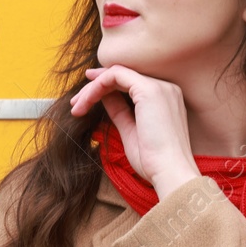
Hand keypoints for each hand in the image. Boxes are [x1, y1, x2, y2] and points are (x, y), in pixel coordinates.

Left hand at [69, 64, 197, 194]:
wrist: (169, 172)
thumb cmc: (153, 161)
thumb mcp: (131, 132)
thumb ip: (120, 112)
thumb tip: (105, 99)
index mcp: (165, 98)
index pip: (129, 83)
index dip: (104, 88)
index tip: (84, 101)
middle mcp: (165, 87)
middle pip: (121, 76)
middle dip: (94, 88)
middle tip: (75, 104)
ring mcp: (159, 86)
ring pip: (116, 74)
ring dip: (92, 88)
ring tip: (77, 106)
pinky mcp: (149, 90)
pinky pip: (115, 76)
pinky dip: (97, 86)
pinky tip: (86, 101)